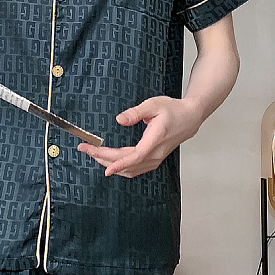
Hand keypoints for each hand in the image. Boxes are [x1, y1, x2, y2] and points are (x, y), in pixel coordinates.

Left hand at [77, 96, 200, 177]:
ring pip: (129, 169)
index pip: (134, 156)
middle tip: (85, 149)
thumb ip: (136, 112)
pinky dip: (119, 167)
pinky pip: (134, 169)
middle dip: (103, 158)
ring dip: (110, 164)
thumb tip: (120, 120)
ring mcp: (155, 160)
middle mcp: (155, 154)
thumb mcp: (154, 104)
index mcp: (155, 140)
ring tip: (93, 154)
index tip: (103, 165)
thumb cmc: (173, 110)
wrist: (189, 118)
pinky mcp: (153, 160)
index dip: (118, 163)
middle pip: (127, 164)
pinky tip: (109, 161)